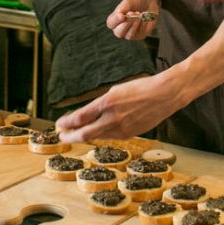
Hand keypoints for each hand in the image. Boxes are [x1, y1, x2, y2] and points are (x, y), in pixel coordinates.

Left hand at [56, 73, 180, 143]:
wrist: (164, 95)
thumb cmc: (141, 88)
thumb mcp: (117, 91)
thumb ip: (102, 104)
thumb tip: (87, 116)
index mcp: (107, 102)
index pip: (80, 117)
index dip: (67, 123)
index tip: (59, 124)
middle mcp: (112, 118)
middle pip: (85, 133)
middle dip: (70, 136)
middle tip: (61, 136)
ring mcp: (121, 128)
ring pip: (97, 136)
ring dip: (85, 136)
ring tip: (75, 135)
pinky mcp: (130, 134)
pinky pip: (111, 136)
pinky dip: (101, 135)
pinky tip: (97, 132)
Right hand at [107, 0, 158, 40]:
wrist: (149, 2)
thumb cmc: (135, 2)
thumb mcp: (129, 2)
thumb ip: (123, 8)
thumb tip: (120, 14)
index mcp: (115, 20)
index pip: (111, 24)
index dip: (116, 20)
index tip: (122, 15)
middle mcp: (120, 29)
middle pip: (118, 33)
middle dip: (125, 25)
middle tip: (131, 14)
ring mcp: (130, 34)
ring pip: (129, 35)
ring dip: (134, 24)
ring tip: (138, 13)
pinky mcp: (140, 35)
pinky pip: (140, 33)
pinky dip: (142, 24)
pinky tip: (144, 17)